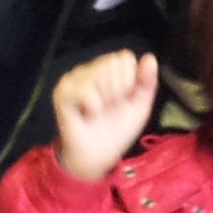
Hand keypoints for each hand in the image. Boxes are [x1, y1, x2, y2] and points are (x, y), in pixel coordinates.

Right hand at [49, 48, 160, 183]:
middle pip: (112, 62)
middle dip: (118, 89)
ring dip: (105, 99)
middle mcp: (90, 70)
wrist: (99, 155)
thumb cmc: (117, 131)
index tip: (124, 99)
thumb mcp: (140, 106)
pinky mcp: (63, 92)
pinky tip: (88, 114)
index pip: (125, 58)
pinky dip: (92, 105)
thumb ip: (147, 81)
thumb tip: (149, 58)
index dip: (129, 80)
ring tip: (98, 111)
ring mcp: (74, 79)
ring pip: (99, 73)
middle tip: (109, 106)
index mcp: (109, 71)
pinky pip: (85, 89)